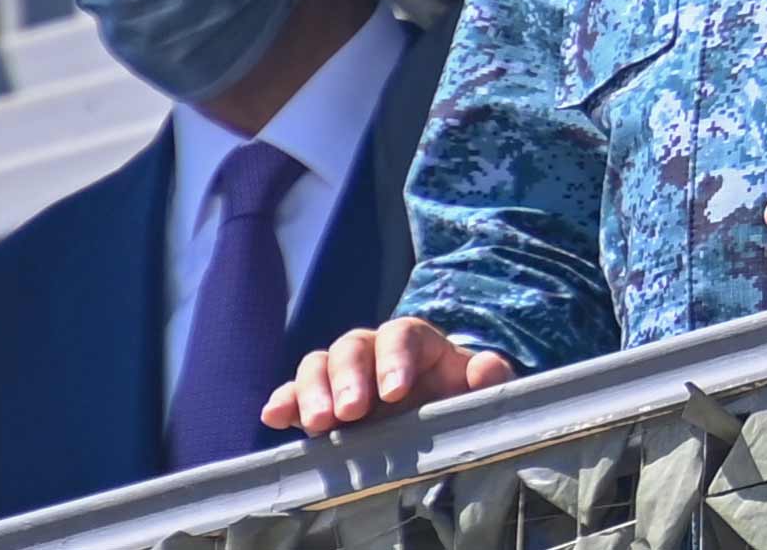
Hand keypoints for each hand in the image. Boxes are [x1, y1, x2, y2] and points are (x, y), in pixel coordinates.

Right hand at [262, 318, 513, 434]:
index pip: (402, 335)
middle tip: (351, 412)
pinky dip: (283, 402)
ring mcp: (342, 378)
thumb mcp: (482, 394)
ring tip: (319, 424)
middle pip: (353, 346)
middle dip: (349, 377)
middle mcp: (374, 353)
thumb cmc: (462, 405)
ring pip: (318, 365)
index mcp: (418, 344)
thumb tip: (485, 366)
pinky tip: (275, 417)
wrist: (440, 430)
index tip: (395, 393)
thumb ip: (491, 380)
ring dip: (313, 391)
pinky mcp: (318, 405)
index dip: (395, 359)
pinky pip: (293, 394)